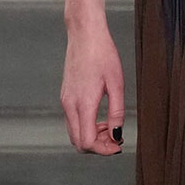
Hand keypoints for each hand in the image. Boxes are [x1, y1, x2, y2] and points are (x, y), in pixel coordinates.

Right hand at [60, 18, 124, 153]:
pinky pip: (73, 121)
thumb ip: (116, 112)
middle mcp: (69, 105)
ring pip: (74, 133)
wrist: (84, 34)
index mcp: (83, 104)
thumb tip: (116, 135)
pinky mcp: (65, 96)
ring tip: (110, 126)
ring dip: (92, 137)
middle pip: (78, 143)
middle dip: (98, 147)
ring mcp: (65, 101)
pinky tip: (100, 117)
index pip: (86, 142)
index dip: (104, 150)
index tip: (119, 144)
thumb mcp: (116, 84)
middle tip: (116, 138)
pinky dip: (86, 126)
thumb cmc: (103, 54)